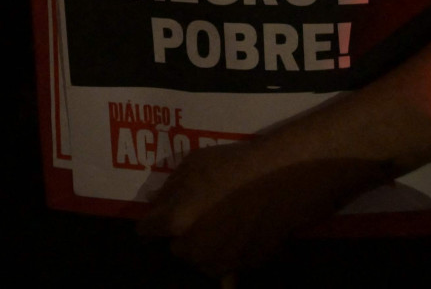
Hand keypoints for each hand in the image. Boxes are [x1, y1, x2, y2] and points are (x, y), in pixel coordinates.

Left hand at [139, 139, 384, 275]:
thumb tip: (153, 203)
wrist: (283, 181)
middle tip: (197, 214)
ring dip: (204, 247)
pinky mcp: (247, 265)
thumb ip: (169, 188)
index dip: (150, 222)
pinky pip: (229, 263)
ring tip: (219, 222)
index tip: (155, 218)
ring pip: (202, 261)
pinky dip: (229, 252)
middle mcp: (196, 248)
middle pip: (176, 249)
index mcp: (177, 221)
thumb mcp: (193, 165)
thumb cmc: (234, 166)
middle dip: (182, 235)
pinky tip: (240, 230)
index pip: (147, 230)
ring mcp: (223, 260)